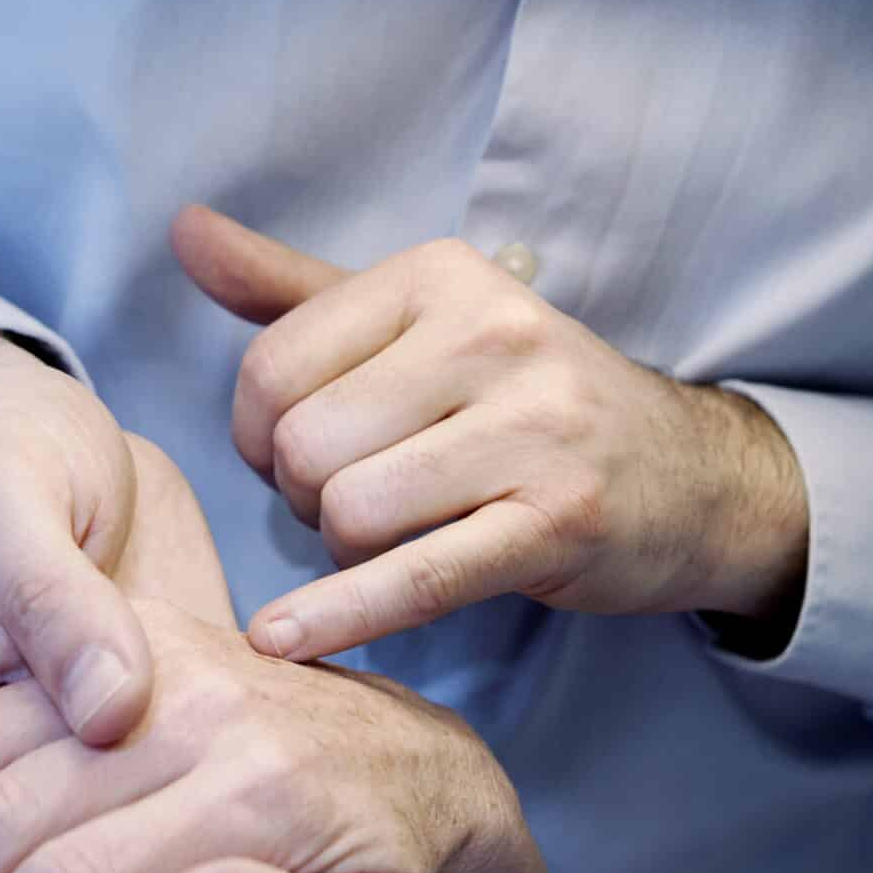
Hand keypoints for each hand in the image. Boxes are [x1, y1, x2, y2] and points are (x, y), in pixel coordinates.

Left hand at [170, 204, 808, 661]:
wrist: (688, 476)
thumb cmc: (522, 402)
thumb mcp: (419, 324)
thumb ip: (292, 287)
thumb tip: (184, 231)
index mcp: (443, 273)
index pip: (273, 365)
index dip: (257, 432)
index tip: (302, 452)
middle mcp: (493, 332)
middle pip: (306, 445)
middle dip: (302, 497)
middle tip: (353, 503)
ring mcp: (535, 428)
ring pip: (349, 512)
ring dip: (341, 552)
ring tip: (386, 539)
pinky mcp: (558, 522)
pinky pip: (411, 579)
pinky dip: (336, 618)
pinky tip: (284, 641)